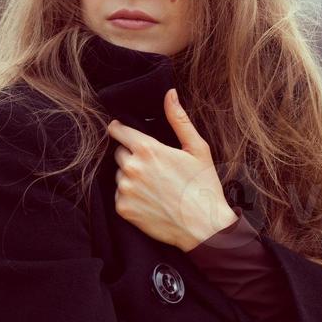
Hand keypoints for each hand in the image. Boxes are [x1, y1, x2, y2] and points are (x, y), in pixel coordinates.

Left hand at [107, 88, 237, 251]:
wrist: (203, 227)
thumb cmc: (203, 186)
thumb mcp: (197, 148)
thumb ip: (179, 119)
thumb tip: (169, 94)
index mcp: (147, 149)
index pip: (118, 131)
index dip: (120, 130)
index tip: (122, 132)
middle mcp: (131, 168)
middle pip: (119, 154)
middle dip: (131, 156)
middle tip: (153, 168)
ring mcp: (125, 190)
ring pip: (119, 176)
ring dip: (131, 178)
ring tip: (155, 186)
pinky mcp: (123, 209)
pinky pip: (120, 196)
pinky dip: (131, 197)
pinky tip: (150, 200)